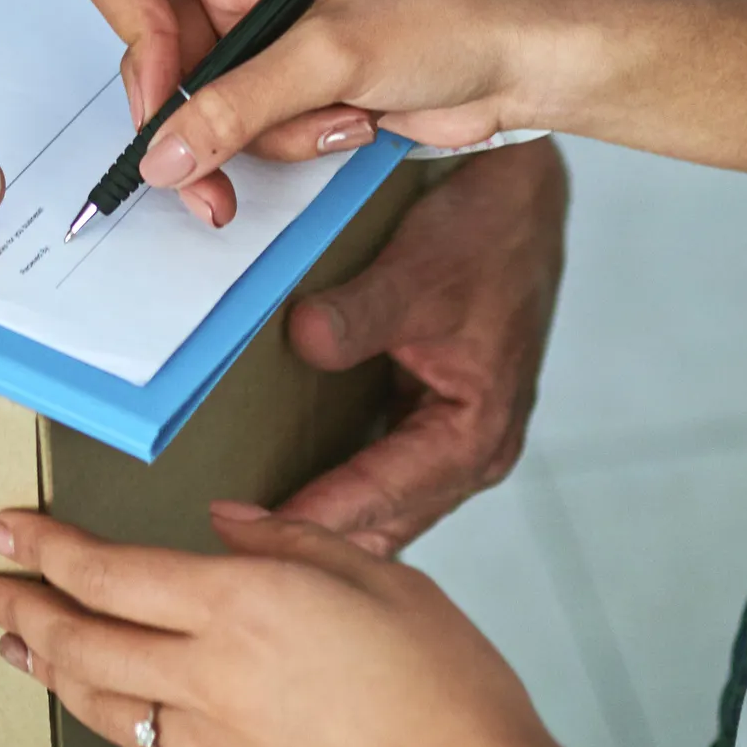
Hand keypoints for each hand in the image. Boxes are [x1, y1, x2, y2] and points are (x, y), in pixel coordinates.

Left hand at [0, 504, 575, 746]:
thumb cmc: (454, 698)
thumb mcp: (383, 579)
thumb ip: (292, 540)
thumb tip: (225, 521)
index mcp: (245, 607)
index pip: (110, 570)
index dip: (46, 546)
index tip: (6, 529)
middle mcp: (211, 679)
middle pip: (81, 640)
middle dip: (23, 606)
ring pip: (101, 704)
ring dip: (50, 669)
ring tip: (22, 645)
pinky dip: (116, 730)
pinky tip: (112, 717)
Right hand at [78, 0, 562, 205]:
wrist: (521, 63)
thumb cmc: (449, 18)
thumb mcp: (332, 56)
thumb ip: (238, 105)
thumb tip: (165, 151)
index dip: (135, 40)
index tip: (170, 98)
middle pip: (156, 56)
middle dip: (196, 120)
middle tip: (209, 180)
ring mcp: (264, 33)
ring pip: (203, 106)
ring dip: (264, 134)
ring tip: (337, 117)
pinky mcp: (290, 80)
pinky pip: (249, 128)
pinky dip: (294, 141)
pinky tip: (353, 120)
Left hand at [279, 137, 566, 552]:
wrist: (519, 198)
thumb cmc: (486, 235)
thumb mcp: (418, 272)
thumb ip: (360, 314)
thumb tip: (303, 341)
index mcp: (476, 436)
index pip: (378, 497)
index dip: (308, 518)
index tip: (241, 534)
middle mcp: (472, 454)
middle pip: (381, 525)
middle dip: (311, 542)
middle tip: (226, 549)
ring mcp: (454, 443)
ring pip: (383, 511)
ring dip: (324, 522)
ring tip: (243, 536)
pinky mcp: (436, 422)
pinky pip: (382, 476)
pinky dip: (339, 488)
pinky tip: (284, 488)